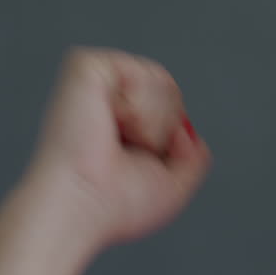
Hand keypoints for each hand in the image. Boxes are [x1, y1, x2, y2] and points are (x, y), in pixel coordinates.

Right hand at [15, 46, 211, 250]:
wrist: (82, 207)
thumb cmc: (113, 207)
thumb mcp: (173, 187)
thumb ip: (193, 158)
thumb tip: (186, 130)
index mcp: (116, 121)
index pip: (167, 103)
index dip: (169, 134)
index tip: (143, 160)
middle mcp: (101, 98)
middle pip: (169, 89)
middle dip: (164, 126)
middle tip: (131, 151)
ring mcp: (93, 81)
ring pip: (160, 81)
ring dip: (153, 121)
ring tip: (120, 139)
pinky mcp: (86, 68)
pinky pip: (142, 73)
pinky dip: (139, 106)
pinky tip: (113, 123)